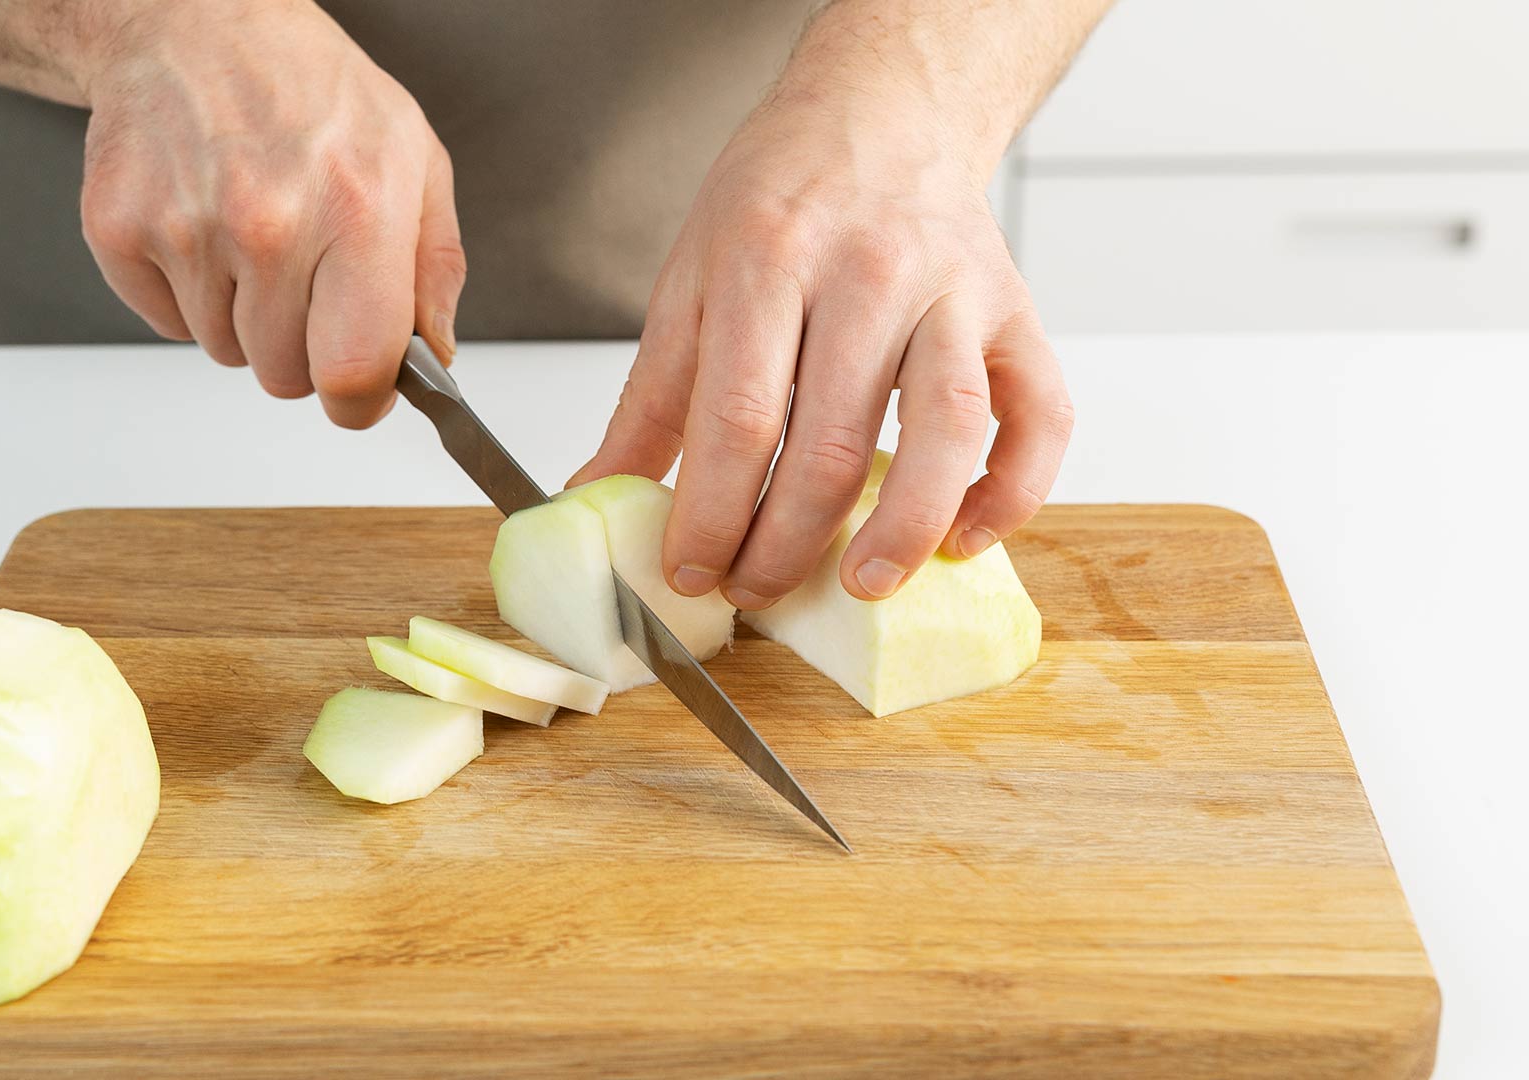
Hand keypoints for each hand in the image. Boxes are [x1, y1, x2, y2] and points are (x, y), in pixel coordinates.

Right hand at [77, 0, 463, 426]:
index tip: (359, 393)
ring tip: (253, 235)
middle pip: (285, 376)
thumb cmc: (311, 89)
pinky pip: (168, 325)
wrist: (195, 23)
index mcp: (357, 209)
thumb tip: (431, 357)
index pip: (353, 369)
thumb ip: (433, 269)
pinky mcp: (119, 230)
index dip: (360, 401)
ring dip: (244, 317)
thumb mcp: (413, 158)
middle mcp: (269, 223)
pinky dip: (189, 295)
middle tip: (304, 276)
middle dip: (302, 347)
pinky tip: (206, 225)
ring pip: (226, 353)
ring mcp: (187, 228)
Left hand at [569, 89, 1072, 606]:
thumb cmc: (780, 198)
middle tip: (753, 590)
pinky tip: (965, 538)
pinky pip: (1040, 416)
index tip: (688, 572)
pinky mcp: (1018, 313)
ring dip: (904, 530)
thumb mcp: (689, 277)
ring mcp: (954, 293)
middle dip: (786, 543)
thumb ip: (652, 398)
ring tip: (861, 585)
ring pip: (945, 431)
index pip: (739, 417)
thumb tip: (595, 496)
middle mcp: (868, 273)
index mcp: (767, 257)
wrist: (883, 109)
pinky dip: (1012, 490)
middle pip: (833, 442)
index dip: (711, 514)